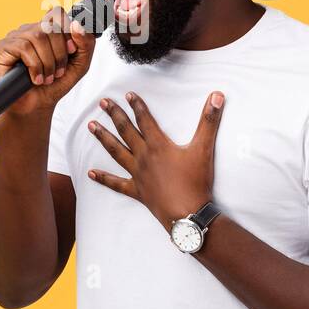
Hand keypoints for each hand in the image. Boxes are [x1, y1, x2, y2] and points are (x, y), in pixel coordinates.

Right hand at [0, 5, 96, 117]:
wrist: (37, 105)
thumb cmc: (55, 84)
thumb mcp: (80, 64)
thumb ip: (86, 43)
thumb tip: (76, 25)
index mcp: (48, 29)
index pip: (58, 13)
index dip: (67, 31)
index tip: (71, 51)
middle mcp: (31, 29)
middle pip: (50, 26)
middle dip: (59, 54)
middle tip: (58, 71)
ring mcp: (16, 36)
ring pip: (37, 37)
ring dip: (47, 62)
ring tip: (46, 77)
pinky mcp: (3, 47)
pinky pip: (23, 47)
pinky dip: (34, 66)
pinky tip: (35, 78)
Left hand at [85, 90, 224, 230]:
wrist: (188, 214)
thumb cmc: (196, 182)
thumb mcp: (204, 148)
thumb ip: (209, 120)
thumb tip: (217, 95)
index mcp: (158, 145)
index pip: (145, 120)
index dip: (137, 106)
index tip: (127, 94)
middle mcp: (144, 157)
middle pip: (126, 131)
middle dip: (115, 115)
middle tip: (102, 102)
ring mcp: (138, 174)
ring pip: (116, 152)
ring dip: (103, 138)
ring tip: (91, 126)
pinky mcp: (137, 191)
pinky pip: (116, 183)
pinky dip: (103, 178)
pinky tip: (90, 173)